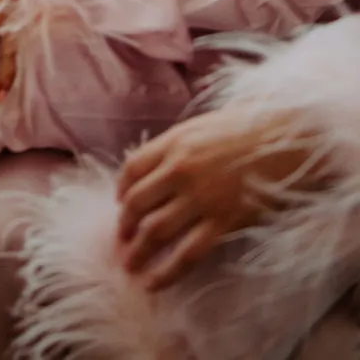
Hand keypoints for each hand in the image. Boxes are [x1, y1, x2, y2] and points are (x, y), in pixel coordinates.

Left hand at [117, 104, 326, 289]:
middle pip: (137, 202)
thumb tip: (158, 165)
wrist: (288, 141)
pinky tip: (154, 283)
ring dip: (138, 251)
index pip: (132, 168)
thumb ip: (178, 145)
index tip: (120, 204)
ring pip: (155, 231)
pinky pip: (187, 254)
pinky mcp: (223, 222)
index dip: (121, 190)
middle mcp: (180, 170)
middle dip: (124, 225)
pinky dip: (166, 272)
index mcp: (174, 142)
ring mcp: (200, 198)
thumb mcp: (203, 126)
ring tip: (129, 266)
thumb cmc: (249, 128)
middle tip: (121, 241)